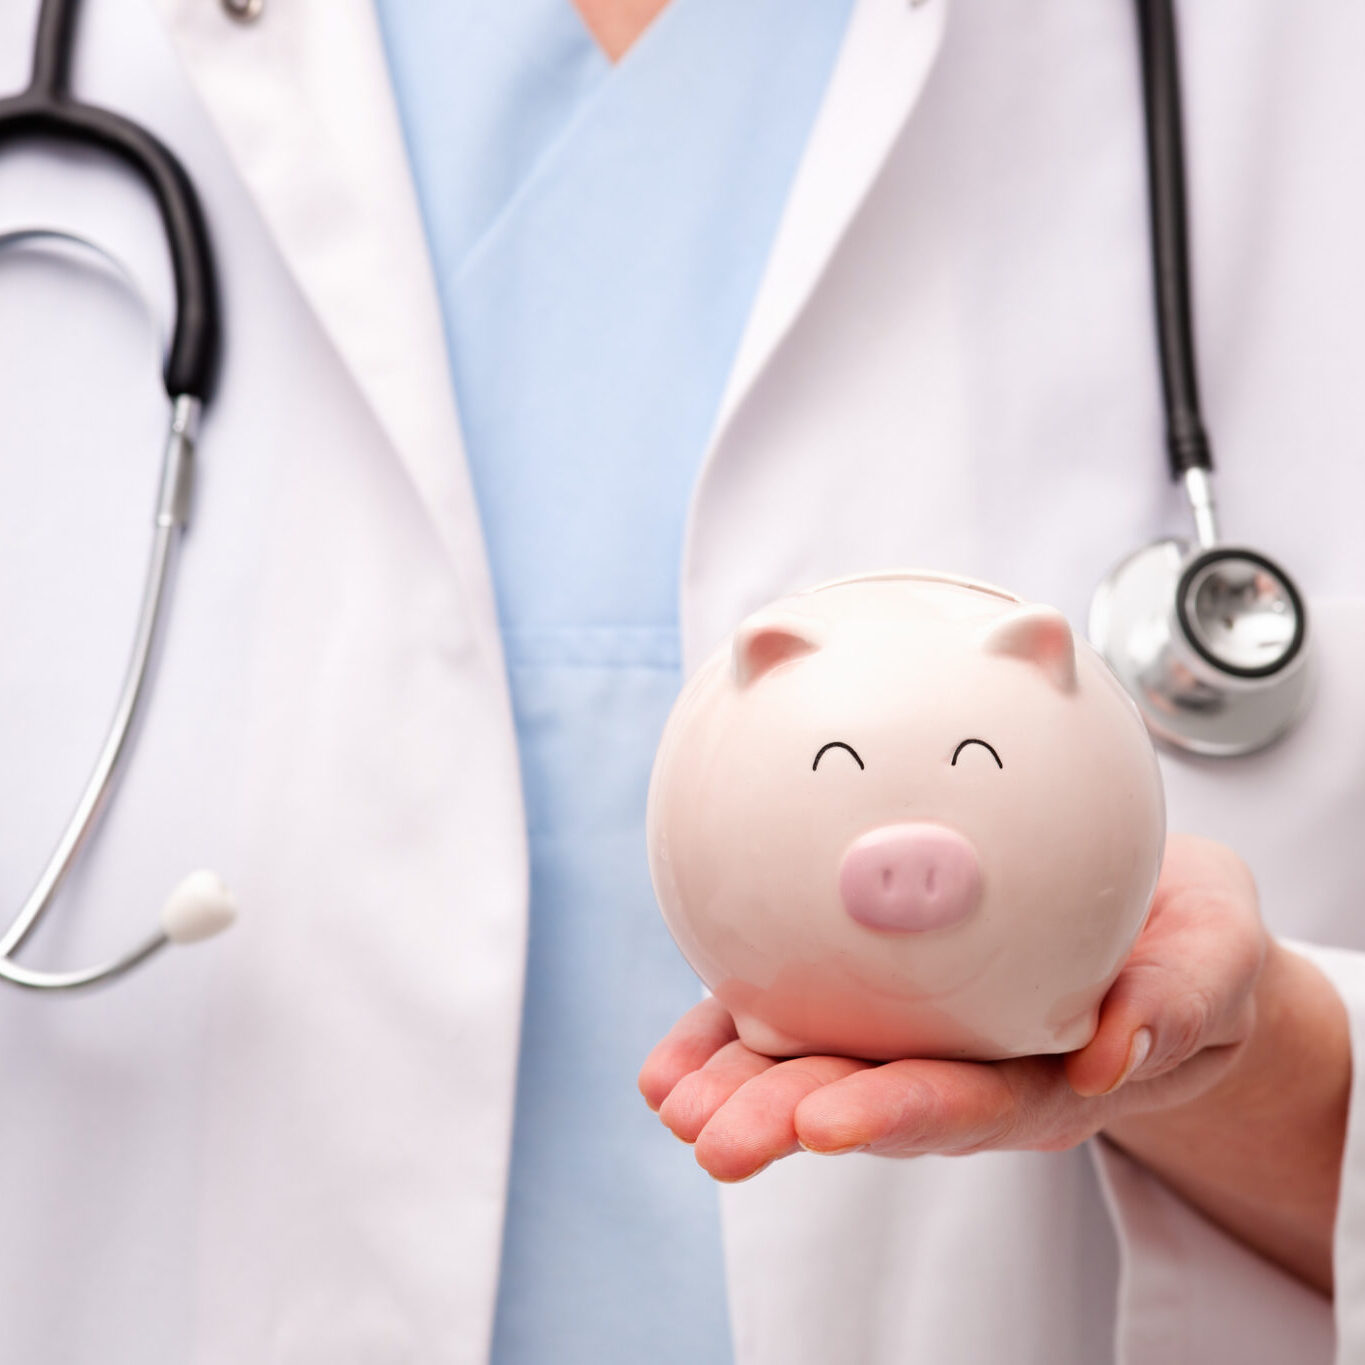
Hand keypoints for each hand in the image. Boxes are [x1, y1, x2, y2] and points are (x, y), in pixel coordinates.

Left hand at [639, 834, 1267, 1181]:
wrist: (1156, 928)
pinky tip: (669, 1067)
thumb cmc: (1188, 942)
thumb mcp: (1215, 956)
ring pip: (818, 1069)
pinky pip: (794, 1021)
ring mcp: (913, 1036)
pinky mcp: (874, 998)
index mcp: (1045, 1075)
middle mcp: (966, 1069)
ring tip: (674, 1104)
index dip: (898, 1115)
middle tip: (715, 1136)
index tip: (827, 1124)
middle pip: (872, 1101)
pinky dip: (728, 1041)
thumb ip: (1179, 1002)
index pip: (968, 1104)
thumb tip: (1116, 1055)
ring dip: (740, 1090)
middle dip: (788, 1121)